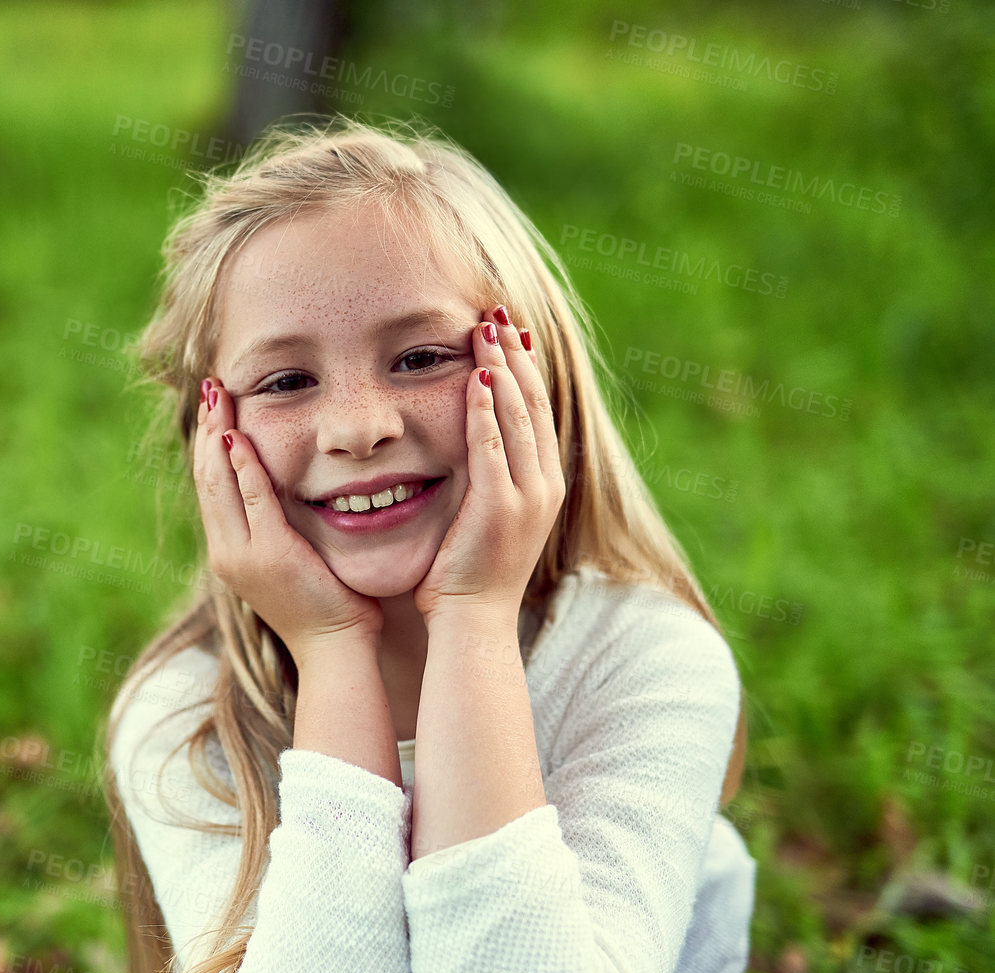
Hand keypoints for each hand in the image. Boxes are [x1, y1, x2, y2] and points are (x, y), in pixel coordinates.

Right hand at [193, 376, 383, 663]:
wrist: (336, 651)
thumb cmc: (331, 606)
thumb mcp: (298, 560)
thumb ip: (286, 527)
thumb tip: (294, 492)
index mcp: (231, 551)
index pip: (212, 485)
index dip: (210, 442)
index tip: (217, 405)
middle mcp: (227, 551)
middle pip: (205, 477)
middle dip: (207, 428)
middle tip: (212, 385)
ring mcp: (242, 555)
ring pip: (217, 484)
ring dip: (217, 435)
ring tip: (219, 396)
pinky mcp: (268, 555)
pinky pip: (251, 501)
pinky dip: (242, 466)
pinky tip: (239, 436)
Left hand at [413, 305, 565, 622]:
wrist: (472, 622)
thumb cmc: (465, 575)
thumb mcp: (484, 517)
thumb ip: (485, 478)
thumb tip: (471, 445)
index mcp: (544, 484)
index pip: (537, 411)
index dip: (524, 367)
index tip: (508, 330)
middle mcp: (545, 484)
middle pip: (534, 402)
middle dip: (515, 354)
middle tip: (496, 312)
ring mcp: (527, 495)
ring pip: (518, 415)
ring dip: (502, 367)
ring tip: (486, 327)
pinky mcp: (501, 506)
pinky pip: (493, 445)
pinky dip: (486, 408)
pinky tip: (476, 375)